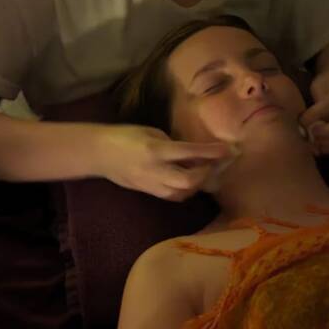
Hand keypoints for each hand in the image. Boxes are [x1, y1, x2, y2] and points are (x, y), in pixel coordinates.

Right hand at [97, 124, 233, 201]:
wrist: (99, 153)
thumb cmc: (126, 136)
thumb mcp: (151, 132)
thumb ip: (173, 144)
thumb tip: (194, 153)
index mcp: (155, 150)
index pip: (188, 153)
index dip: (210, 152)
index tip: (228, 150)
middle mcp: (154, 170)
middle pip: (187, 181)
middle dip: (204, 174)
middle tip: (213, 165)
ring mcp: (150, 184)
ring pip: (180, 193)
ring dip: (196, 185)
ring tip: (203, 173)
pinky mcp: (147, 192)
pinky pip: (171, 196)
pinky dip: (184, 191)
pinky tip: (189, 182)